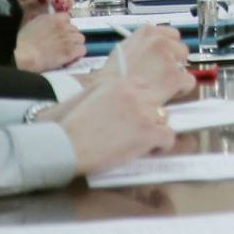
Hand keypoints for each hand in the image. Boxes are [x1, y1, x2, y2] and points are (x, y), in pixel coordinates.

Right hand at [15, 10, 85, 71]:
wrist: (22, 53)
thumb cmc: (20, 43)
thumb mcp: (32, 26)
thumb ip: (44, 25)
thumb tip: (47, 29)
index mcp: (53, 18)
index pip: (67, 18)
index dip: (64, 28)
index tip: (59, 35)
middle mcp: (63, 25)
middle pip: (75, 30)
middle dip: (70, 38)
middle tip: (61, 47)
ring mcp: (69, 37)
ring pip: (80, 40)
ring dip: (75, 46)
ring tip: (65, 54)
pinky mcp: (71, 50)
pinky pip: (82, 50)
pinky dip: (77, 56)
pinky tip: (68, 60)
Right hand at [49, 76, 175, 175]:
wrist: (65, 145)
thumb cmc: (69, 125)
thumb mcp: (86, 96)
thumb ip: (107, 94)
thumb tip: (118, 103)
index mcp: (119, 83)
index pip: (143, 86)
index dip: (142, 101)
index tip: (138, 113)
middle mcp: (135, 94)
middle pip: (155, 102)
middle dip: (149, 115)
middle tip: (140, 130)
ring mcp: (143, 113)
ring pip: (163, 118)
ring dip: (156, 129)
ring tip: (145, 141)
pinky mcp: (148, 132)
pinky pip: (168, 137)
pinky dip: (163, 145)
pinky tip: (153, 150)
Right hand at [93, 25, 194, 102]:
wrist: (110, 96)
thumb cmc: (109, 80)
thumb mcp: (121, 53)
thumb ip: (138, 49)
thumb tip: (146, 54)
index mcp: (146, 32)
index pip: (171, 35)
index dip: (168, 49)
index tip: (164, 58)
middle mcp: (159, 41)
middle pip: (181, 49)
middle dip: (174, 63)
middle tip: (160, 76)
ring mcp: (168, 58)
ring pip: (185, 67)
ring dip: (176, 76)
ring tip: (159, 86)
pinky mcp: (175, 76)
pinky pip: (188, 82)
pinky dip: (181, 90)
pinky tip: (166, 94)